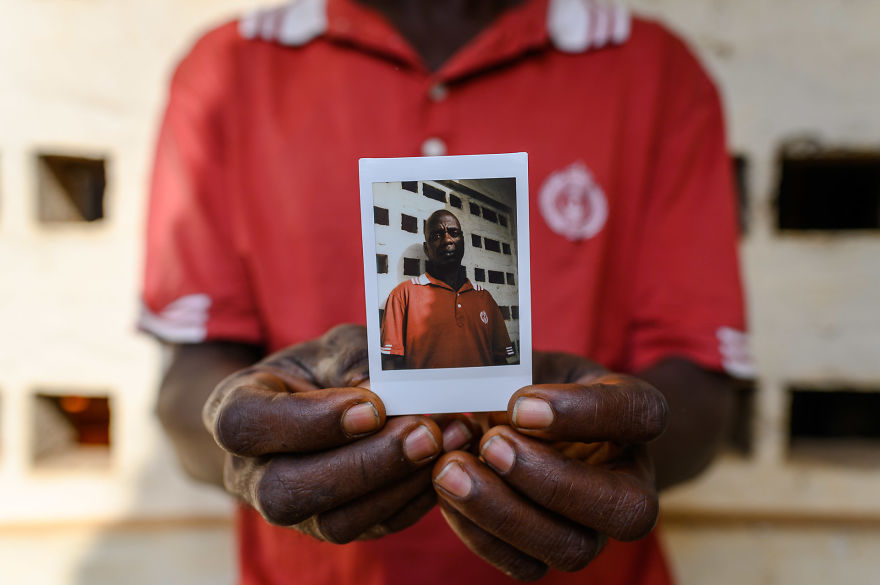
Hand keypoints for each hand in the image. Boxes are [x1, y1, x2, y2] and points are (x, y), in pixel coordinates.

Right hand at [202, 324, 450, 542]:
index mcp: (233, 411)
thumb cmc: (321, 370)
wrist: (317, 406)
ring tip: (446, 442)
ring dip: (396, 485)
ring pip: (331, 523)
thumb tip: (383, 393)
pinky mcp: (332, 526)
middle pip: (286, 491)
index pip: (247, 426)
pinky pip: (371, 529)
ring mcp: (290, 510)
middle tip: (423, 432)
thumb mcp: (332, 347)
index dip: (310, 421)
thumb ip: (354, 360)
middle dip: (363, 465)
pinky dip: (413, 499)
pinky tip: (446, 463)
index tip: (371, 405)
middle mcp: (250, 473)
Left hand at [432, 353, 667, 579]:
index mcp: (634, 415)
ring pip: (572, 548)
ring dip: (505, 513)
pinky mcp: (551, 551)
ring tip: (451, 470)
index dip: (584, 413)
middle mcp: (629, 480)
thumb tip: (468, 384)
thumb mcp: (531, 359)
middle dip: (550, 480)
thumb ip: (510, 369)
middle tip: (490, 443)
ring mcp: (594, 527)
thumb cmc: (531, 383)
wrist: (525, 420)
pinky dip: (479, 532)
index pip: (640, 414)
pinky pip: (526, 566)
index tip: (520, 404)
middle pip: (625, 509)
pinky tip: (446, 494)